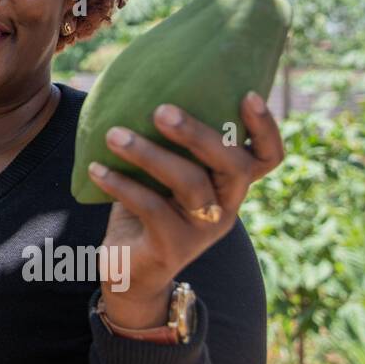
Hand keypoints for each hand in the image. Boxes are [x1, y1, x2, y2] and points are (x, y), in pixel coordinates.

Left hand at [90, 91, 284, 327]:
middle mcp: (226, 206)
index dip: (266, 128)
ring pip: (190, 184)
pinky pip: (151, 207)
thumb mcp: (161, 176)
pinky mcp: (174, 247)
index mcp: (229, 185)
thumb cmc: (146, 209)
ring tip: (113, 135)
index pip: (267, 158)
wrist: (129, 273)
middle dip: (199, 134)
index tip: (248, 94)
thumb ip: (165, 145)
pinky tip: (97, 168)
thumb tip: (140, 91)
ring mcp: (203, 230)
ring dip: (149, 154)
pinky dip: (122, 184)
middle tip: (161, 110)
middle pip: (234, 166)